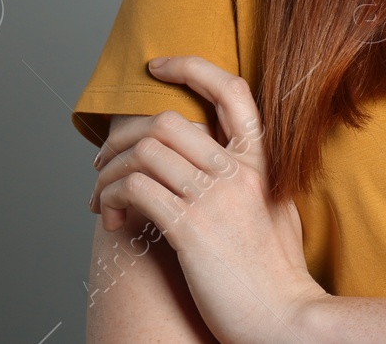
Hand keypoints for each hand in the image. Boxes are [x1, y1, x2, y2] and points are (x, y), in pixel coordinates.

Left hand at [89, 55, 330, 343]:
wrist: (285, 318)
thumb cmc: (276, 272)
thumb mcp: (275, 208)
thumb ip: (250, 178)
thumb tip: (216, 159)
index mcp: (262, 160)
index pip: (230, 90)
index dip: (190, 67)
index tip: (157, 66)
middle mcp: (238, 171)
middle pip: (166, 121)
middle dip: (122, 136)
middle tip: (104, 160)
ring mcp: (216, 198)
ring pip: (143, 154)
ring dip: (108, 172)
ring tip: (100, 196)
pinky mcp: (191, 230)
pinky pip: (136, 191)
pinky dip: (111, 198)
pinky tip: (110, 217)